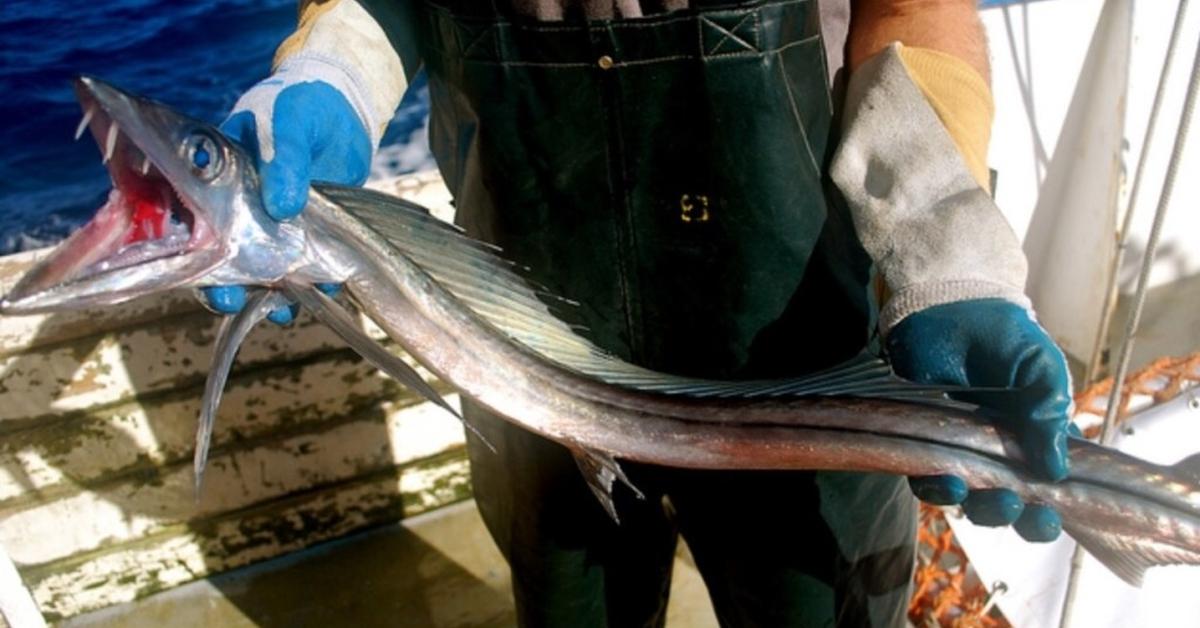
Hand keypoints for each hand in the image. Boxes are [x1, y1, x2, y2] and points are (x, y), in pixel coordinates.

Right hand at [200, 76, 371, 321]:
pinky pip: (303, 269)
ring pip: (260, 269)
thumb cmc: (304, 106)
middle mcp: (237, 207)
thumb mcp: (292, 122)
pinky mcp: (307, 236)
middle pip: (218, 253)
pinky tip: (321, 290)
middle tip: (230, 299)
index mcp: (215, 173)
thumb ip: (285, 159)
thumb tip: (280, 204)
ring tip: (279, 308)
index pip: (185, 215)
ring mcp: (271, 225)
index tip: (189, 269)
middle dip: (222, 282)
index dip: (181, 246)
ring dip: (268, 292)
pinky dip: (311, 285)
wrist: (345, 113)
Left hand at [887, 298, 1071, 541]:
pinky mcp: (923, 442)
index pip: (1049, 488)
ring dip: (982, 509)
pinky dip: (938, 489)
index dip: (1053, 509)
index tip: (1055, 512)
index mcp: (1035, 439)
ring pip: (970, 500)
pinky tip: (950, 482)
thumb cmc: (1005, 336)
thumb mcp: (1043, 369)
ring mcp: (960, 450)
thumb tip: (1058, 471)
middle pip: (1011, 505)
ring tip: (991, 498)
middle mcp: (999, 453)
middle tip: (1026, 510)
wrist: (951, 307)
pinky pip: (926, 479)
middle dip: (1020, 518)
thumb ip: (1051, 414)